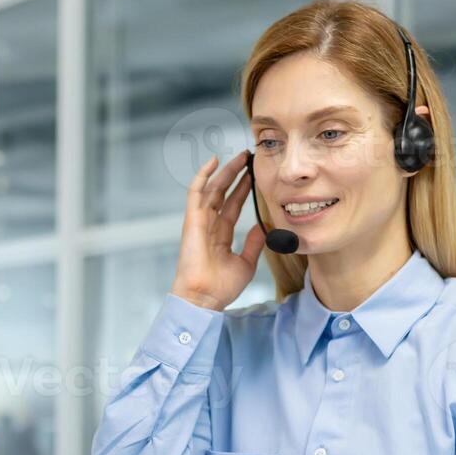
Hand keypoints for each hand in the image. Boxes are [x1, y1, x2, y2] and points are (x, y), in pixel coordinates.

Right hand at [169, 151, 265, 311]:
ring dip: (225, 171)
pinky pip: (195, 192)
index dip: (243, 189)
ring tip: (240, 156)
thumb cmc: (221, 287)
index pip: (233, 205)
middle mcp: (209, 225)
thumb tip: (263, 227)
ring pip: (213, 188)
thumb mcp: (246, 263)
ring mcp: (199, 221)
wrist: (204, 297)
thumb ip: (253, 243)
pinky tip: (213, 161)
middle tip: (249, 158)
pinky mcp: (192, 220)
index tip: (254, 175)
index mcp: (220, 235)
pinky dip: (202, 176)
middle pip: (223, 193)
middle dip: (235, 174)